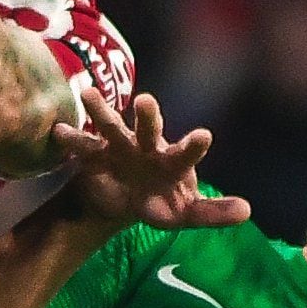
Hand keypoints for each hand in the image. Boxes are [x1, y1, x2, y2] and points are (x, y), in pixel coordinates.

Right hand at [50, 91, 250, 231]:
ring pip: (112, 126)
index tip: (204, 135)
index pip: (186, 152)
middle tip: (145, 100)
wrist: (127, 199)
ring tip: (88, 94)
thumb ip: (213, 212)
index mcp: (173, 160)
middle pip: (149, 127)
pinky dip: (72, 138)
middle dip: (147, 115)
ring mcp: (120, 147)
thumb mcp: (187, 213)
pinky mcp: (96, 155)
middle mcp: (147, 146)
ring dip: (101, 112)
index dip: (194, 145)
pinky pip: (83, 146)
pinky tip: (58, 131)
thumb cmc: (163, 201)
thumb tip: (247, 212)